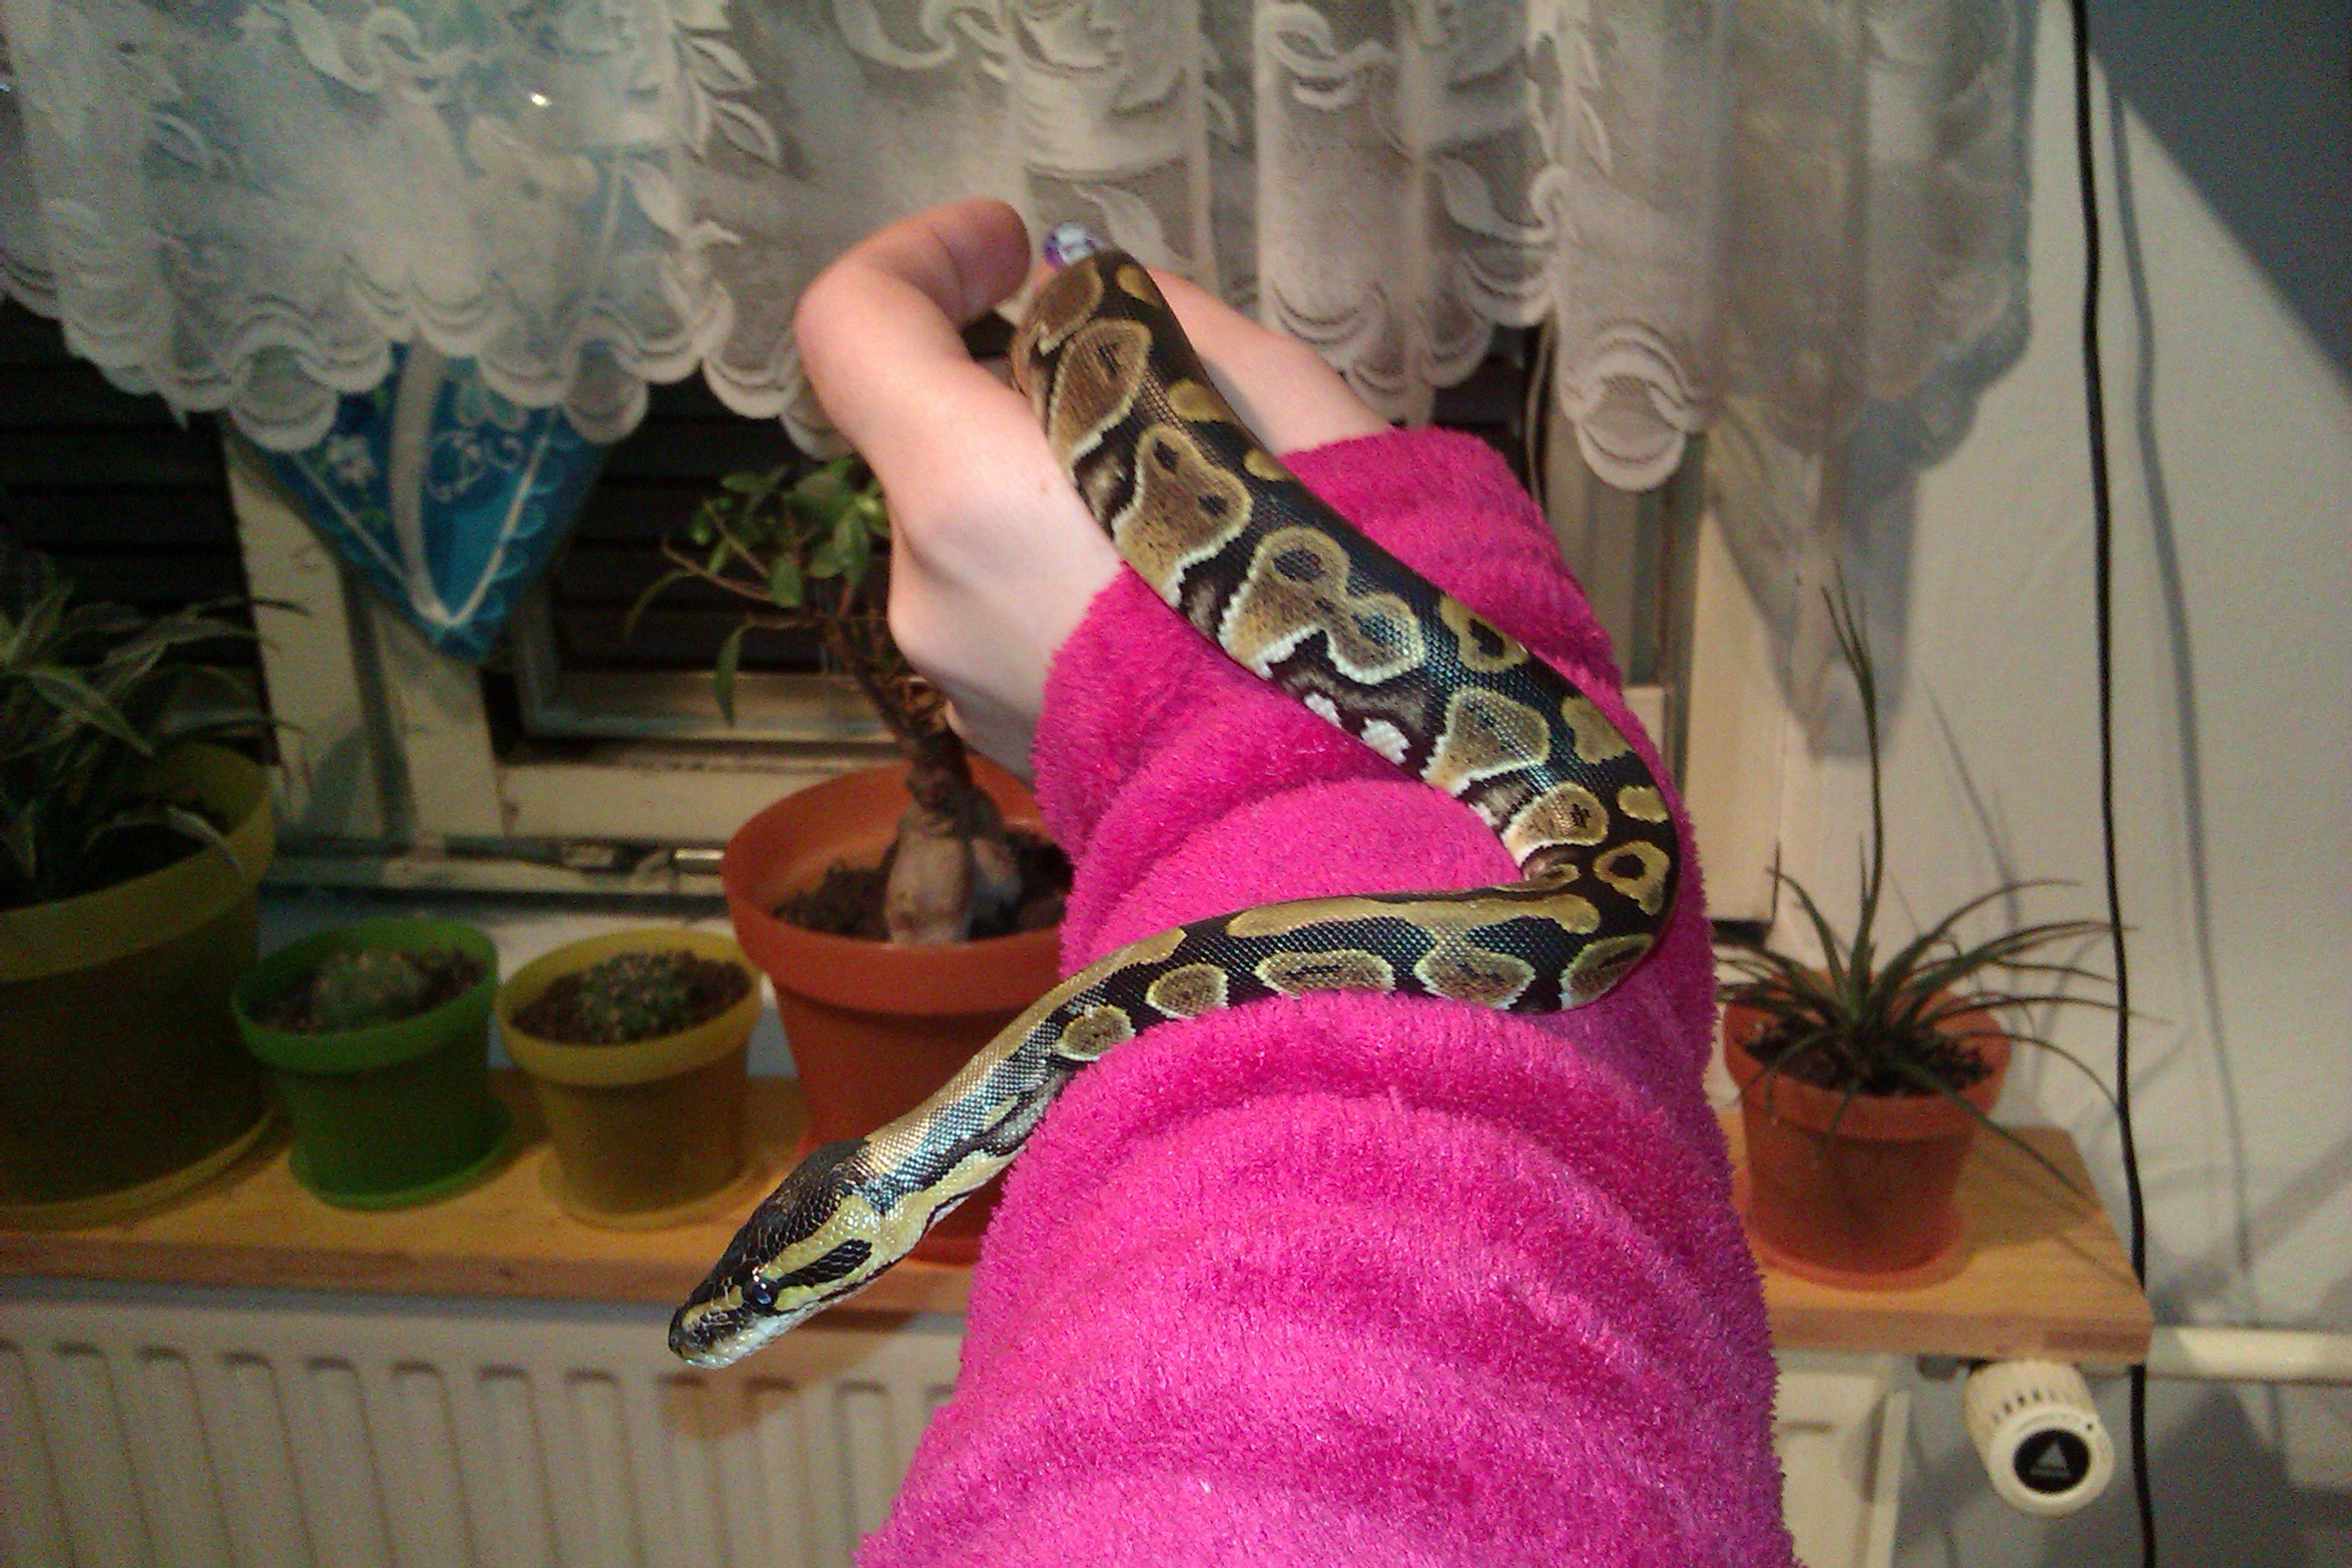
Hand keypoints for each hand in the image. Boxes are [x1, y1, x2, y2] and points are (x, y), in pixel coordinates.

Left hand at [792, 198, 1386, 774]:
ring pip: (976, 532)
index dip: (922, 254)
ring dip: (1056, 495)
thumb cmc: (1329, 606)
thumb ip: (1154, 324)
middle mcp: (929, 588)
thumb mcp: (1280, 401)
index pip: (852, 325)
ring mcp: (952, 676)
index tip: (1014, 245)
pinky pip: (1009, 616)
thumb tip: (1081, 305)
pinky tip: (1178, 613)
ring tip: (1196, 525)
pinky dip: (1067, 582)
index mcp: (969, 490)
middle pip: (932, 437)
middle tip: (1171, 401)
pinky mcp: (997, 735)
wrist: (1344, 822)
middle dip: (1030, 397)